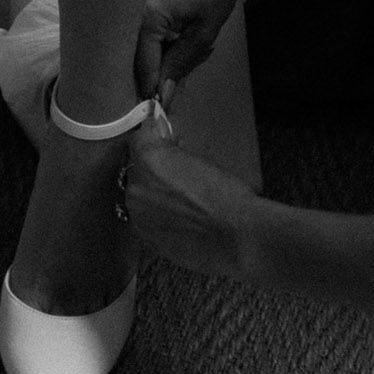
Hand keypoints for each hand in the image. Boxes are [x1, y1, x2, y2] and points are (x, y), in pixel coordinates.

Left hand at [124, 126, 254, 279]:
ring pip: (140, 197)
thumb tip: (159, 132)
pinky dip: (159, 216)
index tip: (169, 141)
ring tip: (182, 200)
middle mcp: (135, 189)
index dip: (156, 138)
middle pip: (137, 169)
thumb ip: (171, 146)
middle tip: (180, 172)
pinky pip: (147, 220)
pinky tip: (181, 219)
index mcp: (148, 161)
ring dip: (154, 193)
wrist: (237, 238)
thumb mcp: (200, 157)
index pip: (140, 139)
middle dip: (154, 168)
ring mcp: (139, 218)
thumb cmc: (226, 194)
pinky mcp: (147, 241)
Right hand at [135, 0, 244, 102]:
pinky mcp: (137, 5)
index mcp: (145, 19)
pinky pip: (141, 36)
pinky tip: (176, 51)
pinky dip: (157, 48)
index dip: (152, 94)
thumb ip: (181, 65)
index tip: (158, 118)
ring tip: (180, 68)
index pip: (143, 68)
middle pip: (135, 61)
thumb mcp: (204, 33)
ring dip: (157, 64)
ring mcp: (131, 8)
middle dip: (155, 80)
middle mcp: (130, 14)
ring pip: (138, 50)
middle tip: (173, 95)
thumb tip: (163, 96)